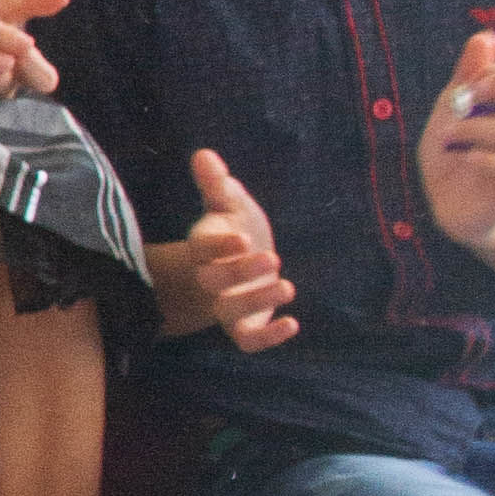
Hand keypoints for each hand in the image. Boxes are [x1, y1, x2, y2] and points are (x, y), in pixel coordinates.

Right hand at [183, 145, 298, 349]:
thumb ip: (216, 182)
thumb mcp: (230, 202)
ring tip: (288, 286)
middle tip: (271, 257)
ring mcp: (227, 305)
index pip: (201, 247)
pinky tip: (293, 324)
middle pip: (212, 281)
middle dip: (239, 272)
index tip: (242, 238)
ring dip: (257, 301)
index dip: (217, 246)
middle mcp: (212, 279)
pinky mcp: (245, 327)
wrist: (241, 263)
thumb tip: (203, 153)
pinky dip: (268, 339)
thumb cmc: (234, 228)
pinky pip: (249, 341)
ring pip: (230, 313)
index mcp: (205, 246)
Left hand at [416, 27, 494, 249]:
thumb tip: (485, 36)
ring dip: (473, 128)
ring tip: (450, 139)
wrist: (452, 209)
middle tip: (469, 94)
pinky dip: (482, 158)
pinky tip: (465, 160)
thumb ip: (467, 77)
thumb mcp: (450, 112)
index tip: (470, 82)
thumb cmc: (452, 156)